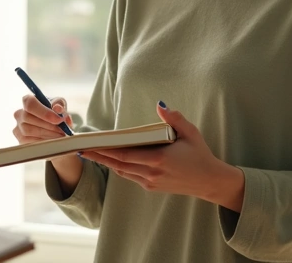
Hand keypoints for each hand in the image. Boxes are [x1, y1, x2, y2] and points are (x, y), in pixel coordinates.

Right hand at [12, 95, 80, 191]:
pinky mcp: (20, 144)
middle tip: (64, 133)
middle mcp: (19, 115)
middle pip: (30, 121)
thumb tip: (58, 110)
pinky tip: (54, 144)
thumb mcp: (62, 110)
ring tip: (62, 139)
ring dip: (48, 137)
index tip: (58, 119)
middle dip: (49, 128)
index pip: (30, 103)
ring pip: (31, 134)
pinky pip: (30, 146)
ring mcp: (17, 131)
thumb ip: (60, 106)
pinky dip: (44, 146)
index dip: (43, 112)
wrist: (56, 135)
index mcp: (28, 102)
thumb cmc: (58, 117)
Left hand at [81, 102, 244, 210]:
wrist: (210, 181)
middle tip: (82, 148)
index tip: (91, 143)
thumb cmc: (200, 155)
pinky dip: (119, 167)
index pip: (125, 154)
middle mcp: (151, 173)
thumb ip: (174, 119)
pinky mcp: (151, 187)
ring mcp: (150, 182)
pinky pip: (129, 176)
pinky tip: (110, 159)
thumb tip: (160, 104)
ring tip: (90, 153)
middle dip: (99, 156)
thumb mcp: (191, 133)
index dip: (106, 150)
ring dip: (106, 162)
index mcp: (158, 159)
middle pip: (118, 164)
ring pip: (122, 172)